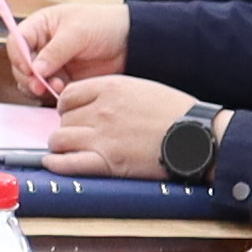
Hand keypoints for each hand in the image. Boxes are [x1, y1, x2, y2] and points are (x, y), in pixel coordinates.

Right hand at [17, 0, 133, 92]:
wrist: (130, 42)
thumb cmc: (104, 25)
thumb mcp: (77, 33)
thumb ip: (54, 51)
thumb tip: (35, 70)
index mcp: (41, 26)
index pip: (17, 41)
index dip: (19, 56)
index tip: (30, 69)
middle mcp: (42, 45)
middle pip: (21, 64)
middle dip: (28, 76)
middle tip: (40, 85)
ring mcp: (52, 63)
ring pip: (32, 80)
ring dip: (40, 87)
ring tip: (57, 87)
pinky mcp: (63, 78)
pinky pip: (49, 90)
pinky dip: (52, 93)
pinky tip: (64, 91)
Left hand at [47, 67, 195, 174]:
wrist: (197, 137)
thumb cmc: (176, 113)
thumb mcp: (142, 89)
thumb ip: (113, 93)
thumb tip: (94, 104)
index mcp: (110, 87)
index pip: (68, 95)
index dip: (67, 107)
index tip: (73, 114)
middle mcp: (101, 110)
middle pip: (63, 118)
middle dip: (68, 127)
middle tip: (78, 135)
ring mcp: (102, 136)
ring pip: (59, 139)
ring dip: (61, 145)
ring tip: (69, 150)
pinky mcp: (107, 162)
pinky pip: (68, 163)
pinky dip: (57, 164)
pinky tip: (54, 163)